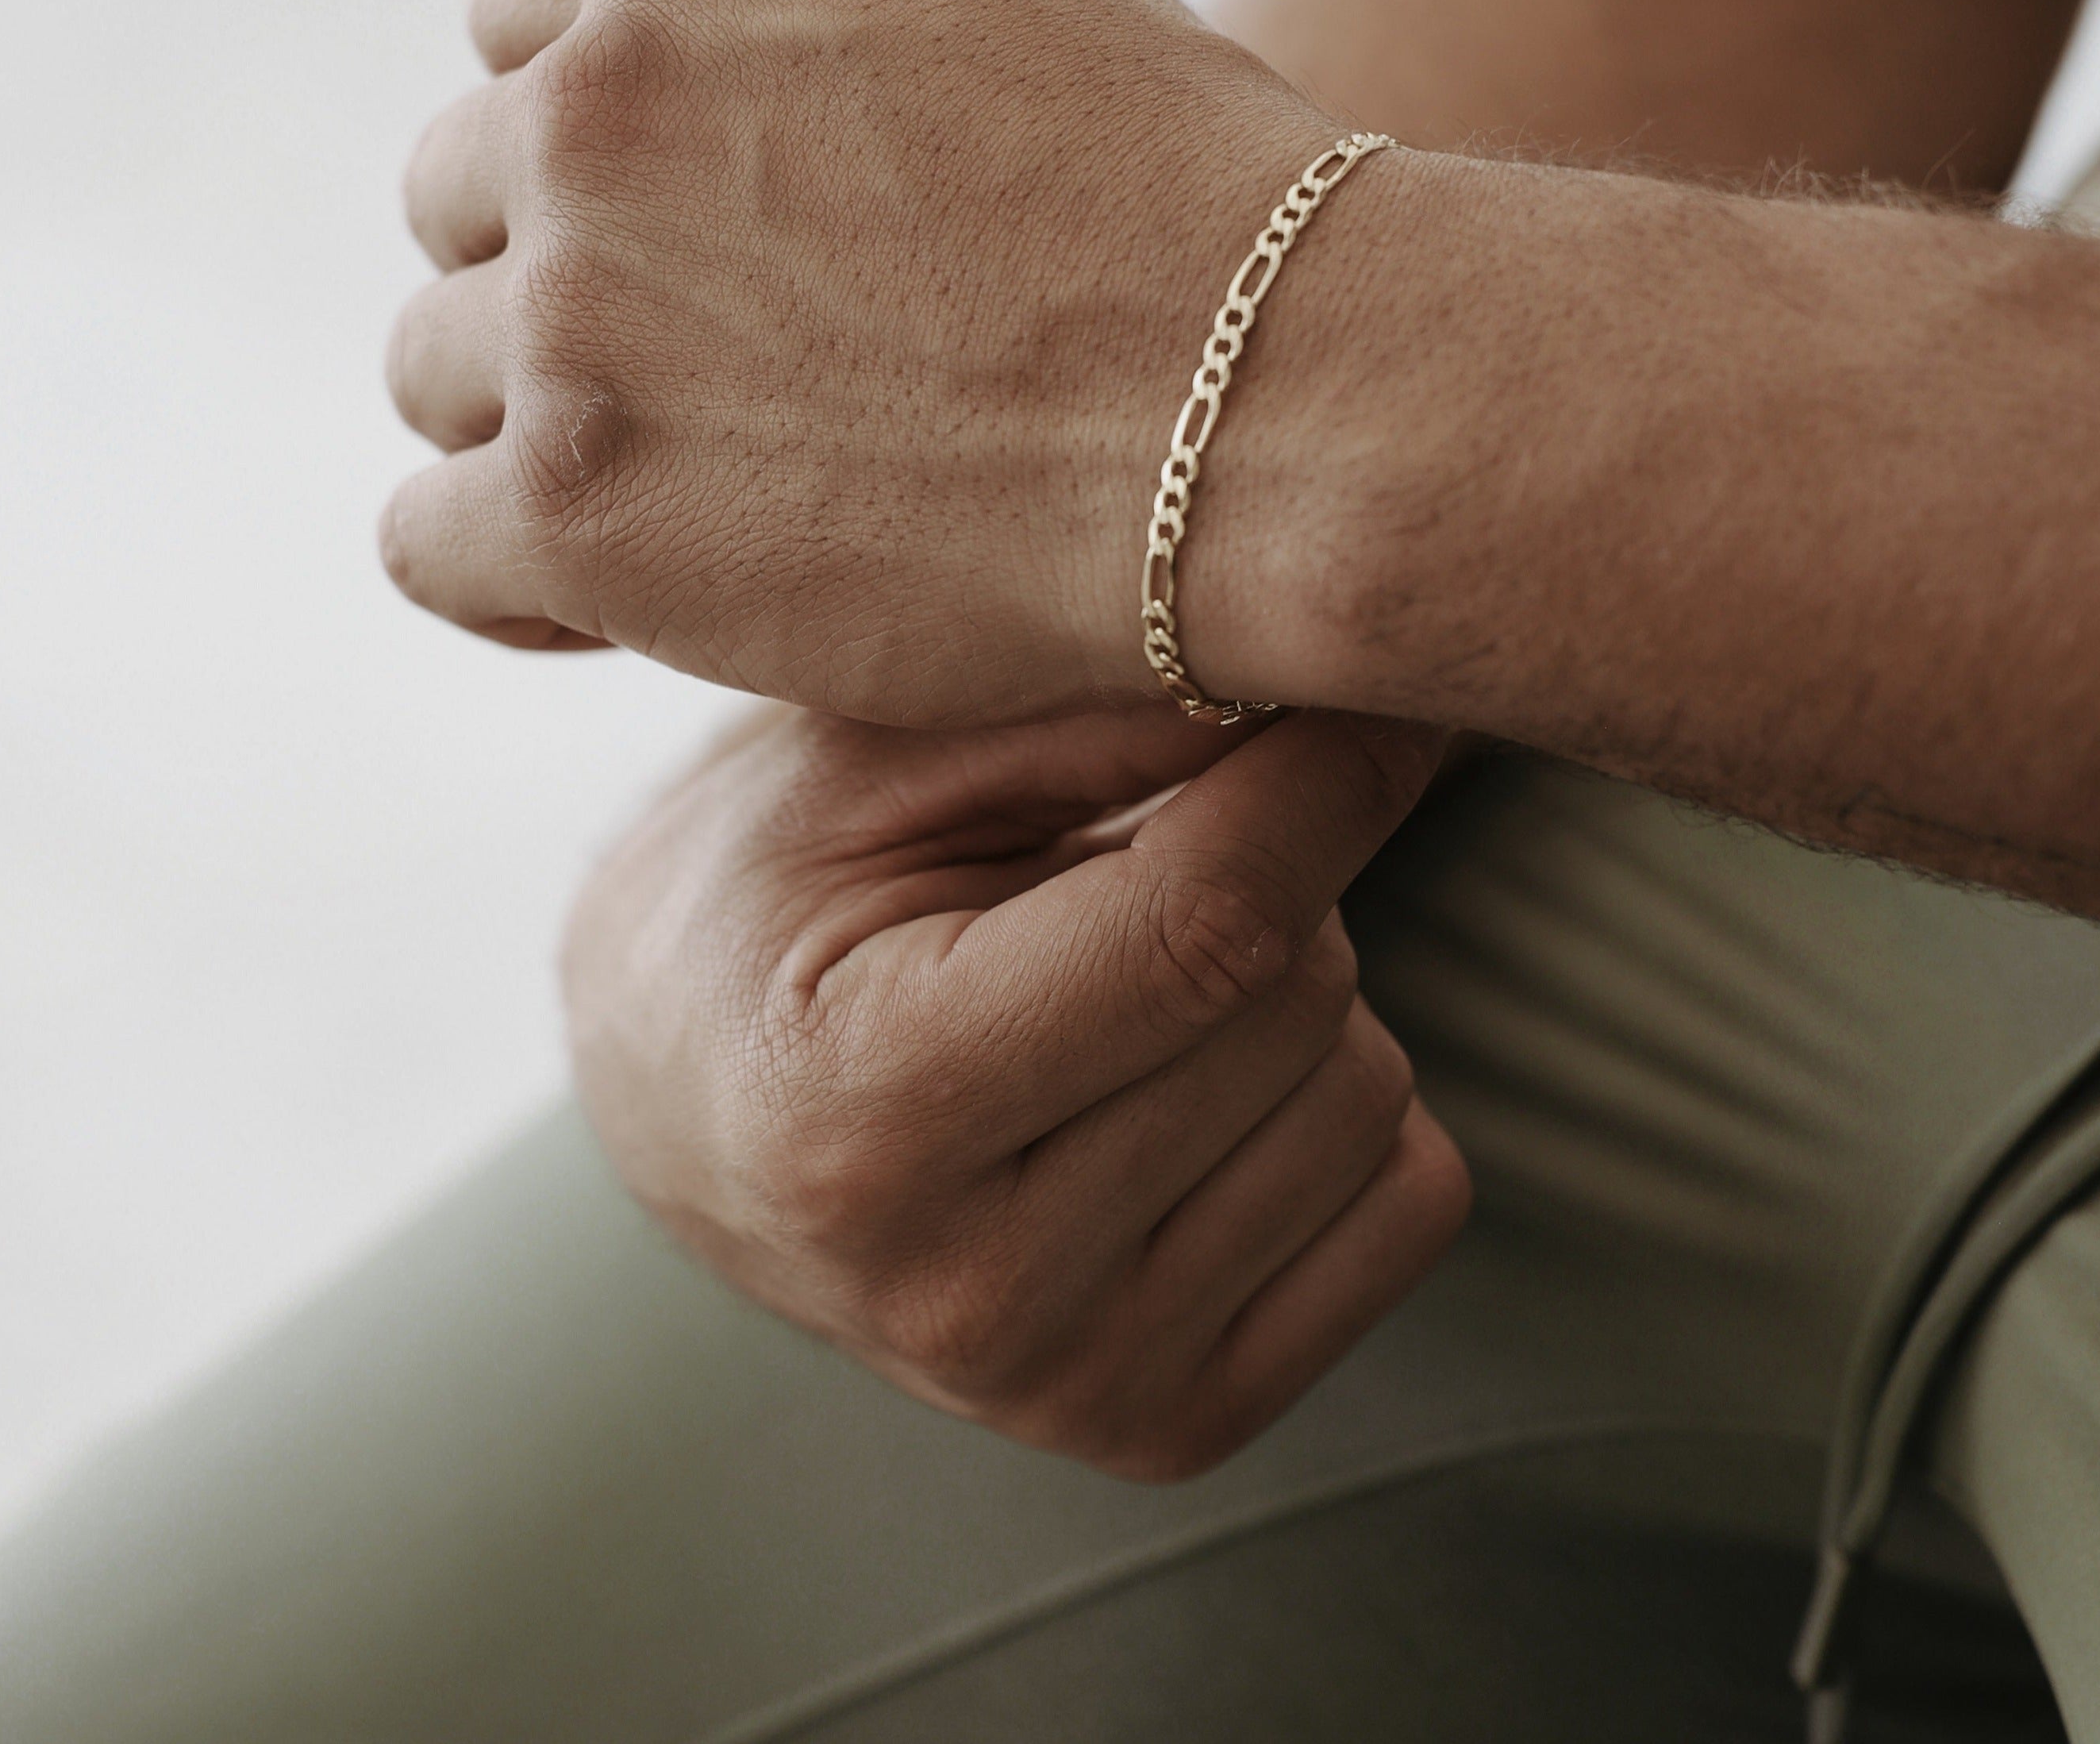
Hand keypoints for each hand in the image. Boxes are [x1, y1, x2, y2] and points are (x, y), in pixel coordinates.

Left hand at [380, 0, 1346, 720]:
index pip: (511, 22)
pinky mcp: (576, 506)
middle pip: (459, 194)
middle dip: (560, 274)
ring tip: (689, 484)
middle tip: (697, 369)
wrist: (1276, 400)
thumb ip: (823, 11)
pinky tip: (608, 594)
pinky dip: (504, 571)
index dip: (593, 134)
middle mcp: (589, 97)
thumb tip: (749, 59)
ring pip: (430, 367)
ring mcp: (570, 304)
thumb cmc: (1196, 202)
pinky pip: (422, 541)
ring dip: (540, 421)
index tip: (677, 225)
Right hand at [561, 701, 1470, 1479]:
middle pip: (1294, 1005)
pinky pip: (1410, 1201)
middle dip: (1269, 872)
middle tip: (1144, 845)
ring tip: (1134, 970)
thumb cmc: (767, 890)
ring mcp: (1080, 1389)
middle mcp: (970, 1296)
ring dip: (1298, 989)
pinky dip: (1344, 1101)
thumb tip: (1336, 676)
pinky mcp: (1174, 1424)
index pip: (1196, 937)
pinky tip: (1195, 1072)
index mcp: (862, 1117)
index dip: (1315, 785)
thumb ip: (1088, 713)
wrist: (689, 1107)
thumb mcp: (868, 757)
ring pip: (1369, 1099)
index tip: (1369, 687)